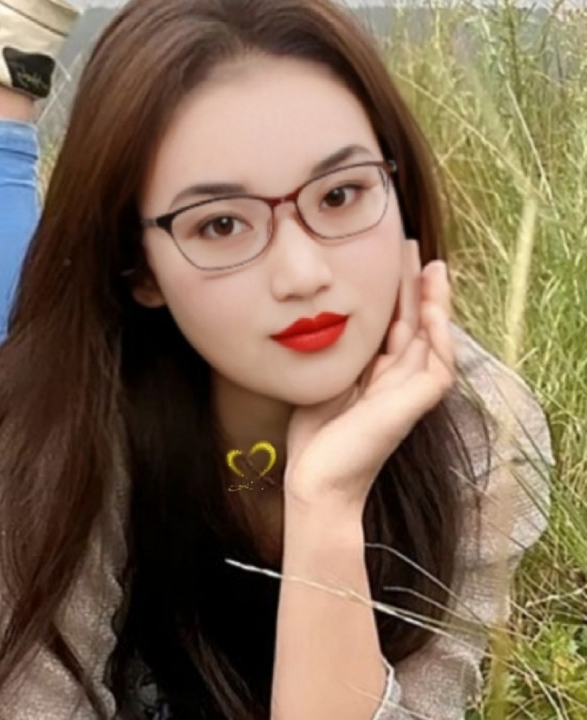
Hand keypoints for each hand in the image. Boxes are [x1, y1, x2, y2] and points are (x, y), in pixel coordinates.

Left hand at [283, 239, 455, 511]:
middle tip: (411, 249)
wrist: (317, 478)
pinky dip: (437, 333)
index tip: (386, 261)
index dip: (393, 295)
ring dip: (433, 301)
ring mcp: (411, 392)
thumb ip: (336, 357)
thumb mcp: (323, 381)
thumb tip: (322, 324)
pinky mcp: (417, 403)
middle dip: (414, 287)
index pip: (392, 326)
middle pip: (414, 324)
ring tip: (430, 266)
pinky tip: (430, 306)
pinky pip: (438, 362)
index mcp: (378, 376)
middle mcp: (399, 380)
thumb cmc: (316, 438)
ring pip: (432, 337)